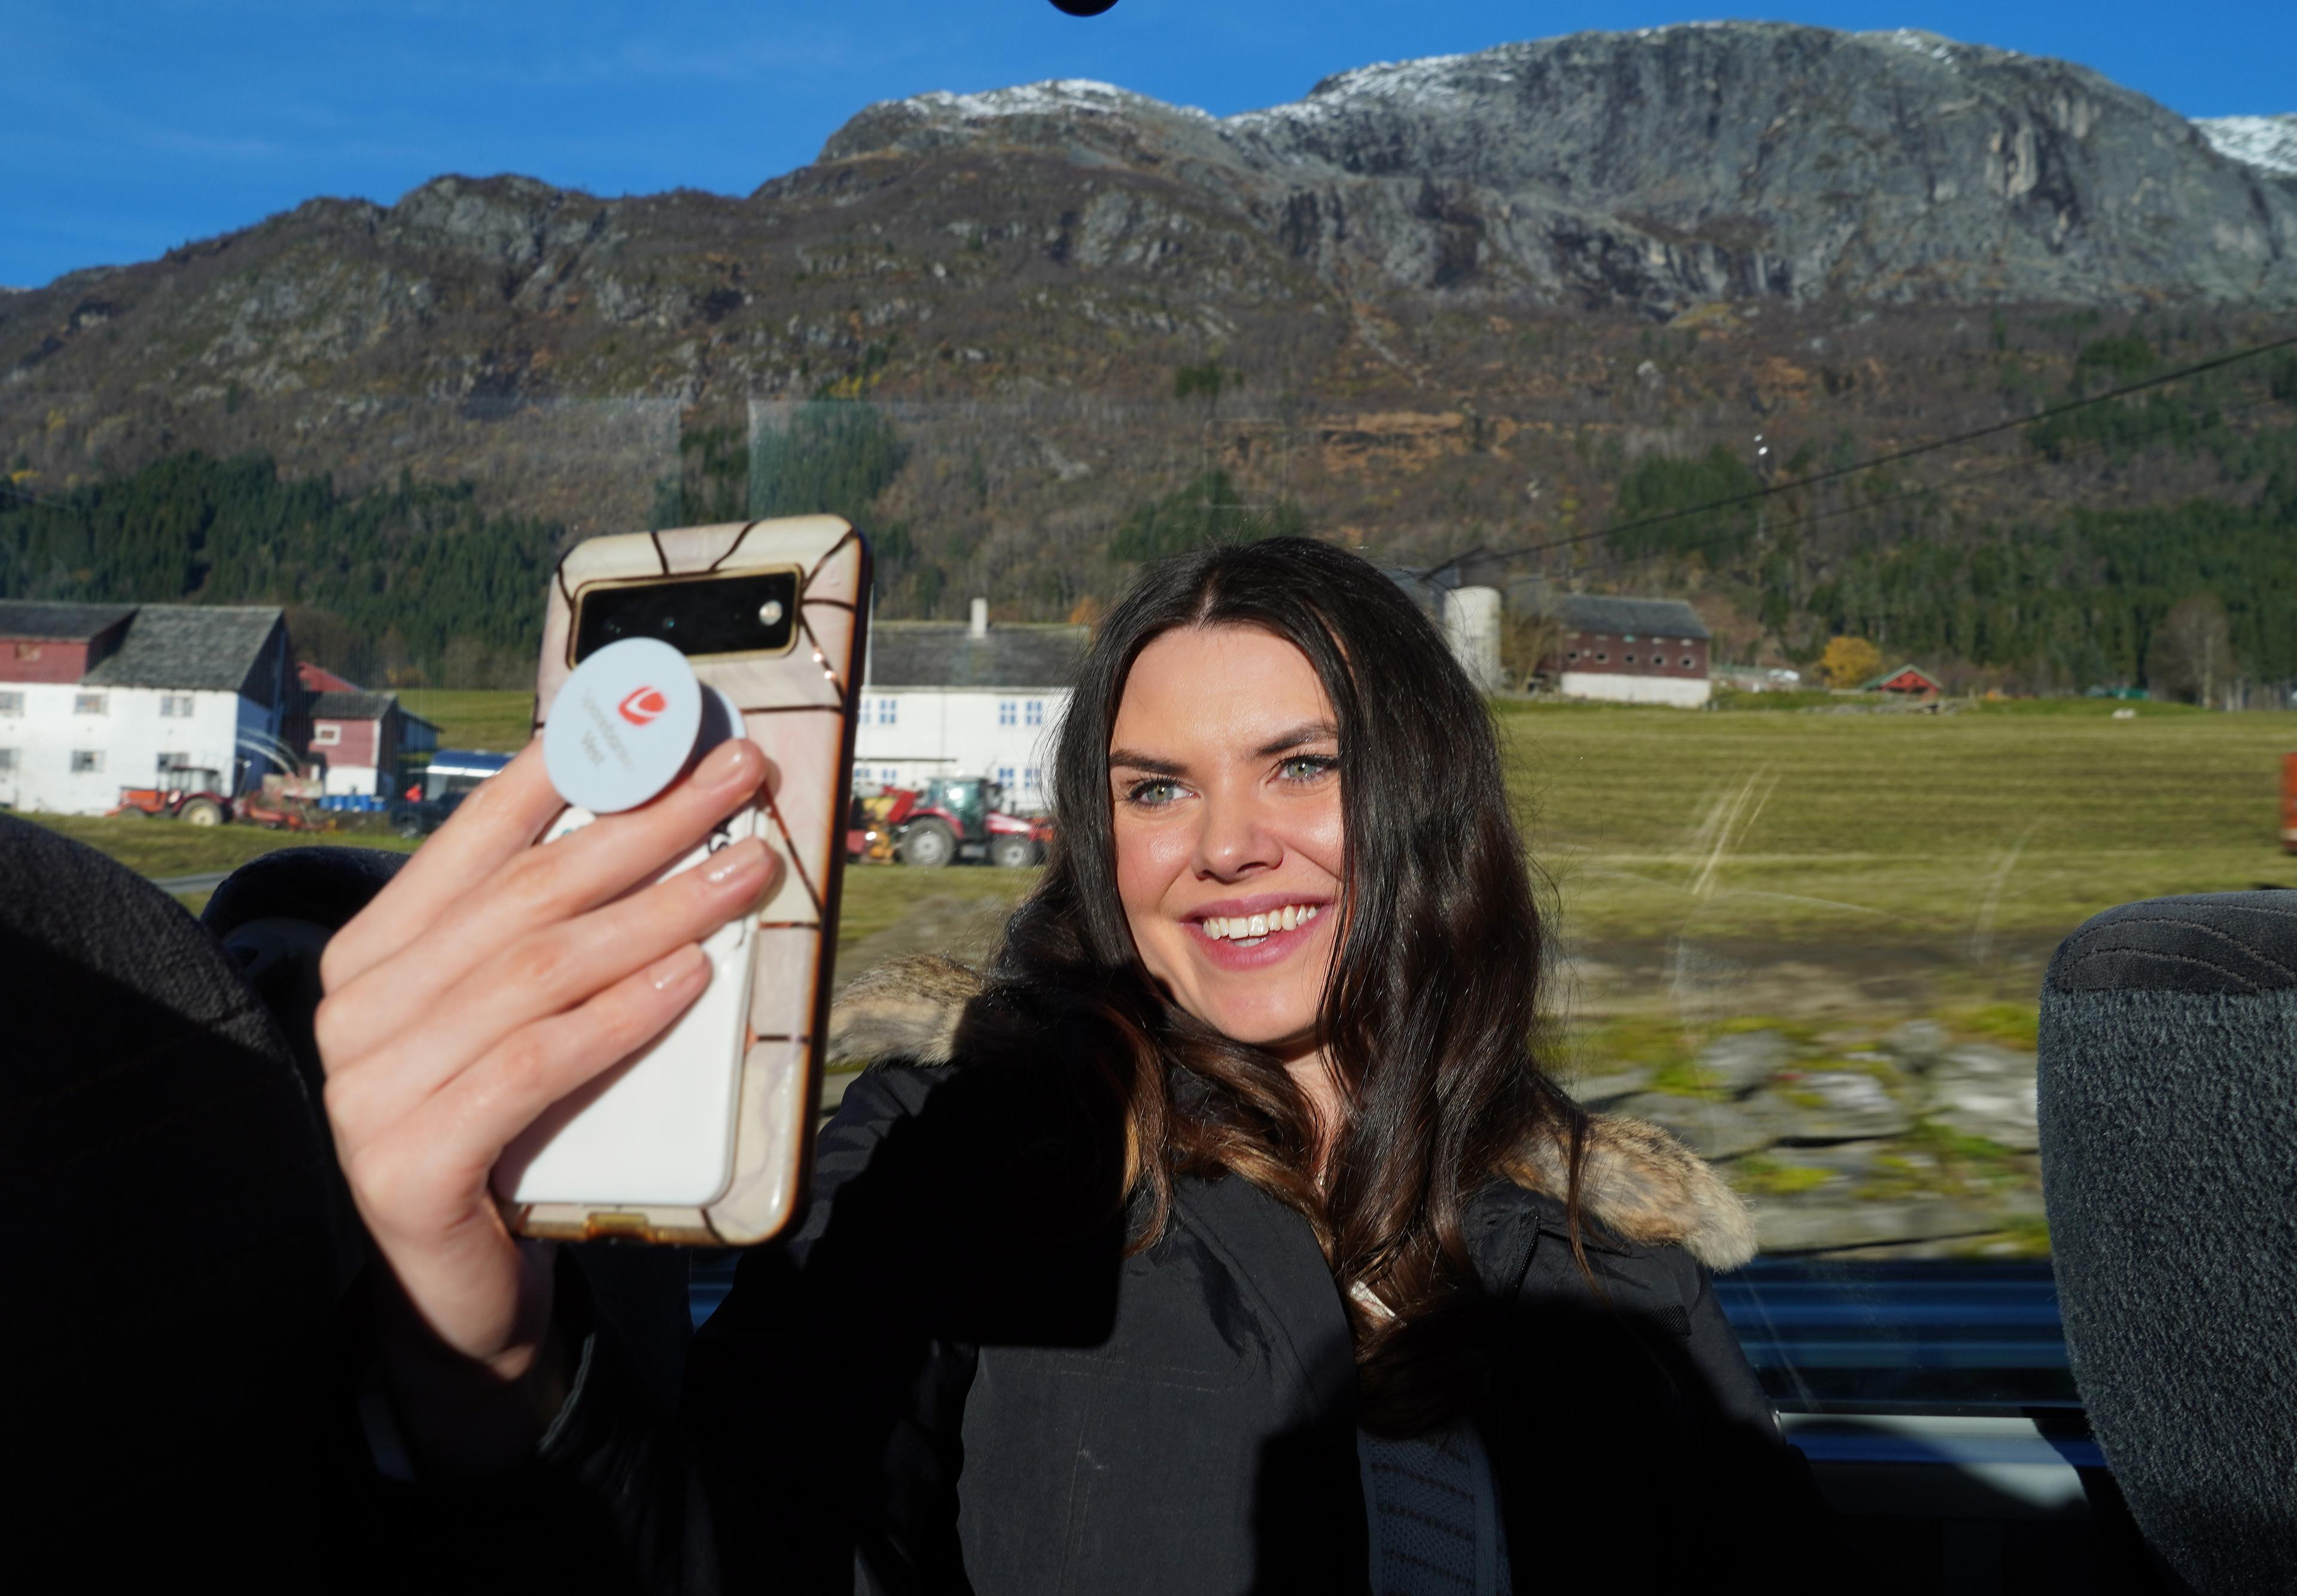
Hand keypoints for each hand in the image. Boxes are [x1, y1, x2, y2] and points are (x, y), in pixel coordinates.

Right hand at [316, 736, 778, 1470]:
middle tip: (739, 780)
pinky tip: (689, 979)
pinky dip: (618, 1017)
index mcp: (377, 953)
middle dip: (646, 826)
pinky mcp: (406, 1165)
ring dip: (658, 912)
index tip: (656, 718)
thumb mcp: (532, 1019)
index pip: (479, 836)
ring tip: (747, 872)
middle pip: (528, 894)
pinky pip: (533, 1066)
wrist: (466, 1295)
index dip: (570, 770)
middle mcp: (356, 1009)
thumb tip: (665, 831)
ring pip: (540, 972)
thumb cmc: (514, 1135)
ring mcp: (368, 1088)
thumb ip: (559, 939)